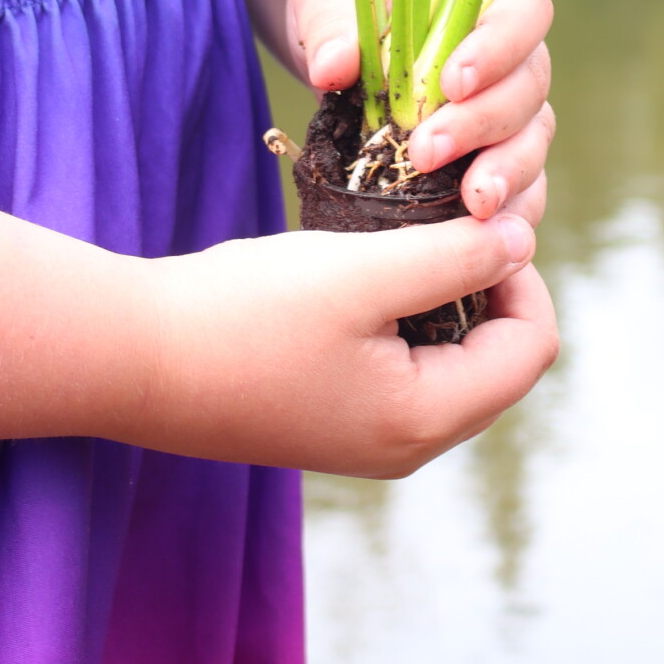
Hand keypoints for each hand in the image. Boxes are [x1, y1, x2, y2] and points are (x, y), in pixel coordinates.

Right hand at [134, 212, 557, 476]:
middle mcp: (407, 446)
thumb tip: (524, 239)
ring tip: (408, 238)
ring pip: (455, 358)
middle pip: (500, 357)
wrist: (132, 358)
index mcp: (424, 420)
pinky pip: (408, 364)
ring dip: (450, 295)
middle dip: (490, 283)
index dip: (522, 272)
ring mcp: (369, 437)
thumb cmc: (247, 312)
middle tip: (449, 219)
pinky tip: (369, 269)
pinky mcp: (335, 417)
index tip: (474, 218)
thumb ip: (456, 257)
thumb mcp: (363, 272)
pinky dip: (408, 313)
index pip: (531, 346)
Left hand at [285, 0, 553, 226]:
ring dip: (504, 175)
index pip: (524, 13)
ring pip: (532, 142)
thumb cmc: (347, 4)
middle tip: (427, 152)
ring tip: (471, 205)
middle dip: (483, 125)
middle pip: (529, 87)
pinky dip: (508, 213)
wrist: (340, 40)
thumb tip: (333, 67)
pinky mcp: (499, 158)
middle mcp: (518, 52)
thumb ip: (335, 26)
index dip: (499, 48)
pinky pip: (523, 189)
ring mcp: (514, 109)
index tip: (452, 81)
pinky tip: (481, 236)